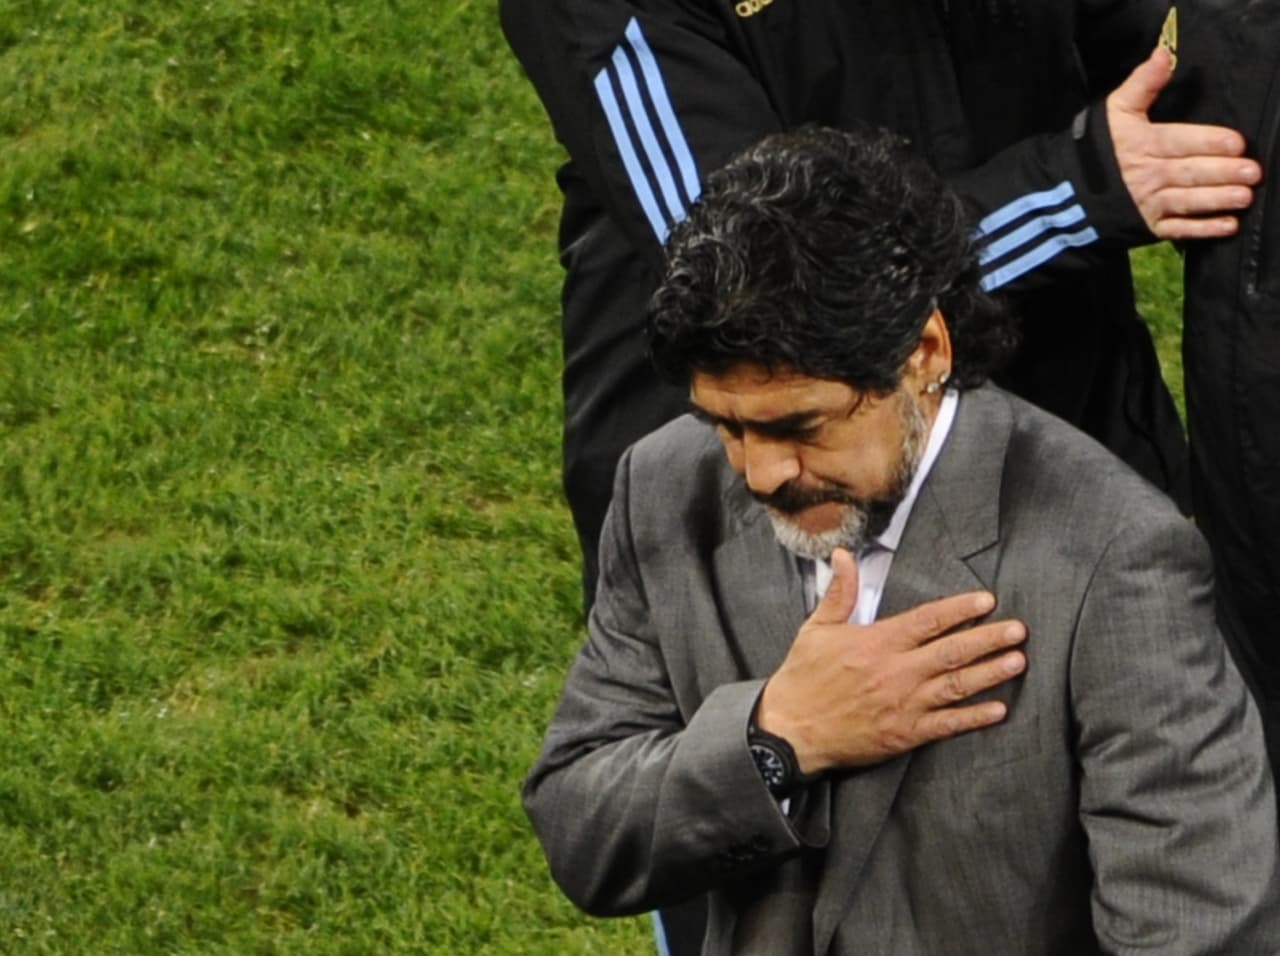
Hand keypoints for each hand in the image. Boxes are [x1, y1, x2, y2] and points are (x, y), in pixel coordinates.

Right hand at [756, 548, 1025, 773]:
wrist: (790, 730)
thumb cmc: (802, 678)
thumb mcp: (817, 629)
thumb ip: (839, 593)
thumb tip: (846, 555)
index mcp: (876, 643)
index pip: (927, 620)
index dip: (960, 610)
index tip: (987, 600)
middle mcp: (895, 672)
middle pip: (952, 651)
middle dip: (989, 639)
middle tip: (1019, 630)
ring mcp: (902, 705)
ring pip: (956, 686)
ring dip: (990, 673)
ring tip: (1018, 661)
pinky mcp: (903, 735)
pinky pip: (946, 725)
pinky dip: (973, 717)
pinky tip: (998, 709)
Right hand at [1107, 46, 1260, 239]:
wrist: (1064, 194)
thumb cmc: (1096, 149)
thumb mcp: (1115, 110)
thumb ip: (1143, 83)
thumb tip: (1164, 54)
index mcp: (1142, 145)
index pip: (1179, 142)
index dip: (1208, 142)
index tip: (1236, 144)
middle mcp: (1147, 176)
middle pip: (1189, 173)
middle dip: (1222, 173)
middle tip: (1251, 172)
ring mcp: (1147, 204)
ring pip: (1188, 201)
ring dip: (1217, 200)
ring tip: (1244, 197)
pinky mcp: (1148, 227)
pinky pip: (1178, 230)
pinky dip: (1202, 229)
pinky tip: (1227, 225)